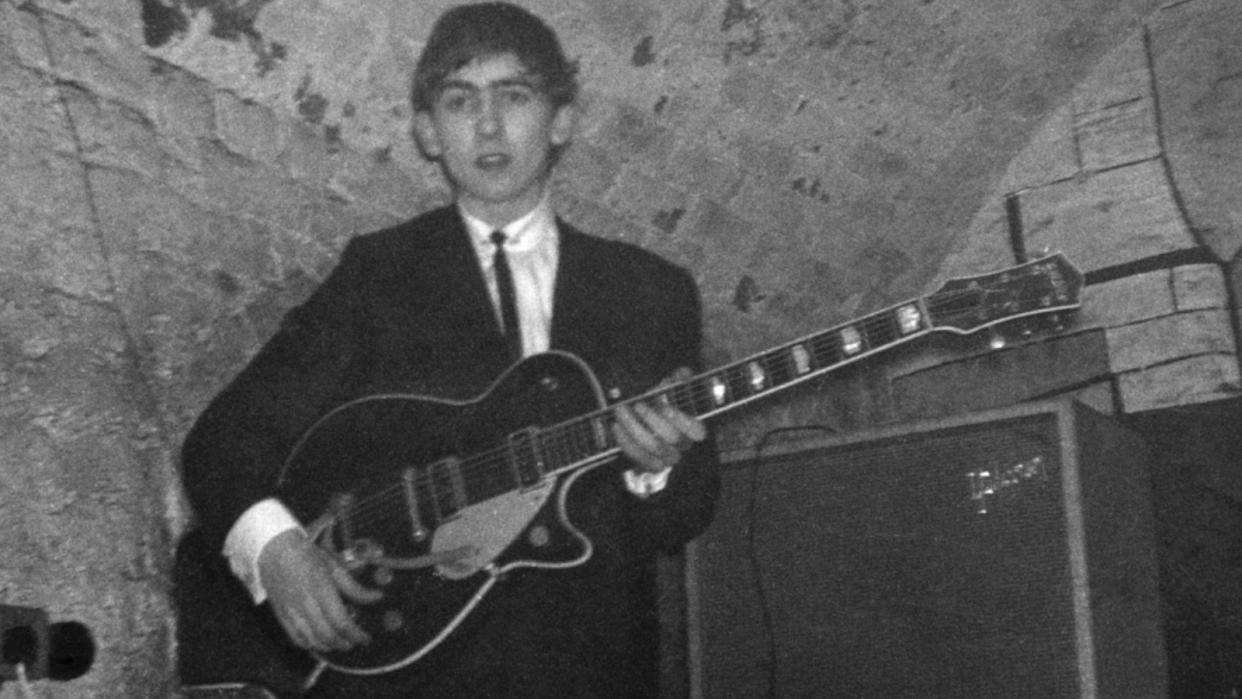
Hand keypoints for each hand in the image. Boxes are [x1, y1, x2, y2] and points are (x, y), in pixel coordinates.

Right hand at [257, 528, 381, 651]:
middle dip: (344, 643)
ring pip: (312, 641)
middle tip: (354, 642)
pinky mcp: (281, 616)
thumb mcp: (335, 567)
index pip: (342, 622)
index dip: (356, 635)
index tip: (366, 638)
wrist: (275, 551)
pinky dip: (310, 645)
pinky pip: (296, 638)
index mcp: (322, 590)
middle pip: (328, 636)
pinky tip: (319, 642)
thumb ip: (355, 587)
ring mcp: (292, 612)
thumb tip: (378, 597)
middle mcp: (306, 604)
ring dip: (328, 647)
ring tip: (339, 643)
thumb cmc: (308, 557)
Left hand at [612, 367, 706, 473]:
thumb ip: (678, 381)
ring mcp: (667, 458)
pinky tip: (616, 426)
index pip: (698, 431)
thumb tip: (683, 373)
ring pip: (653, 447)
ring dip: (634, 427)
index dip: (682, 420)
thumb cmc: (662, 404)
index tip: (664, 405)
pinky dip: (625, 441)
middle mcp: (682, 446)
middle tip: (637, 404)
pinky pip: (638, 456)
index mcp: (693, 429)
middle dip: (652, 419)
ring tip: (621, 411)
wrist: (648, 427)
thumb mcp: (671, 390)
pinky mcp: (650, 465)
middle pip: (672, 437)